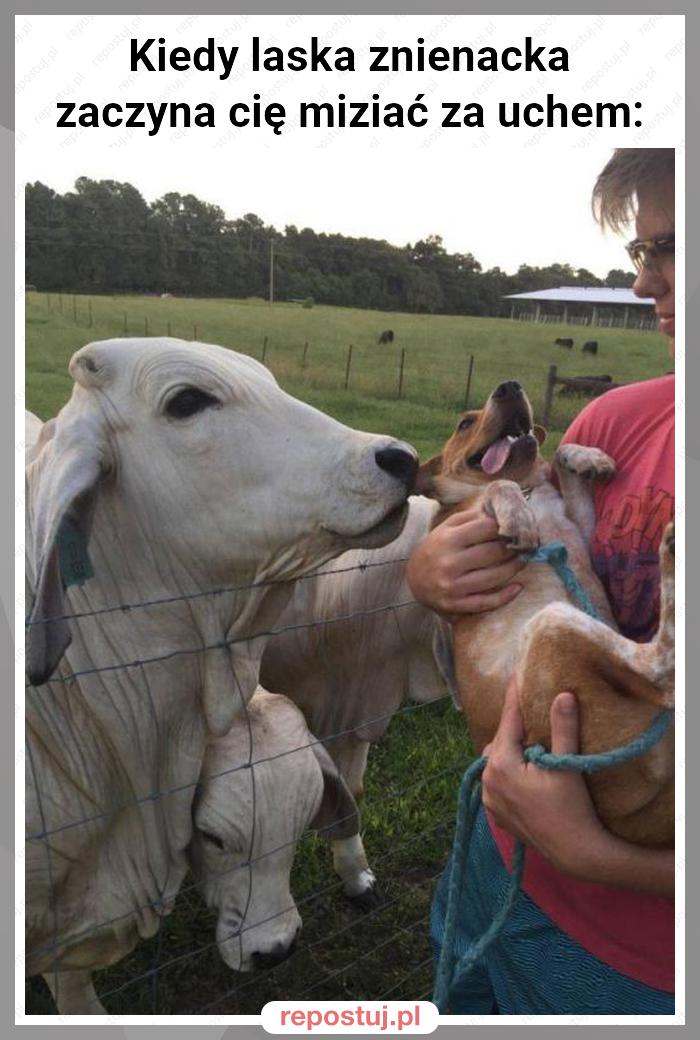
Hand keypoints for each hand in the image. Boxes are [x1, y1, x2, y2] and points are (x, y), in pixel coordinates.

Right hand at [406, 508, 525, 619]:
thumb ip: (470, 519)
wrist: (413, 579)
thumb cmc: (436, 549)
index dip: (505, 527)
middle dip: (514, 548)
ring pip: (494, 577)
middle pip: (493, 553)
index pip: (485, 529)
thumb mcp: (446, 528)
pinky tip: (518, 587)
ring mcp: (452, 586)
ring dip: (514, 568)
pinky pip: (486, 602)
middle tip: (526, 545)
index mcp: (448, 540)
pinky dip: (506, 596)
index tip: (517, 527)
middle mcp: (449, 563)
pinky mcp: (456, 605)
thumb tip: (499, 513)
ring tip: (523, 560)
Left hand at [482, 679, 609, 877]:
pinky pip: (496, 782)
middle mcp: (488, 780)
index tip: (517, 676)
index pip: (508, 721)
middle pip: (500, 741)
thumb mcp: (567, 765)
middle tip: (530, 712)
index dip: (514, 698)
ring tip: (529, 741)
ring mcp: (489, 799)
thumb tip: (563, 694)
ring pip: (495, 761)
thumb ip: (563, 728)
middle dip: (514, 727)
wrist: (574, 852)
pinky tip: (523, 769)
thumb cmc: (572, 807)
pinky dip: (507, 771)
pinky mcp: (495, 813)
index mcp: (501, 764)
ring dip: (509, 750)